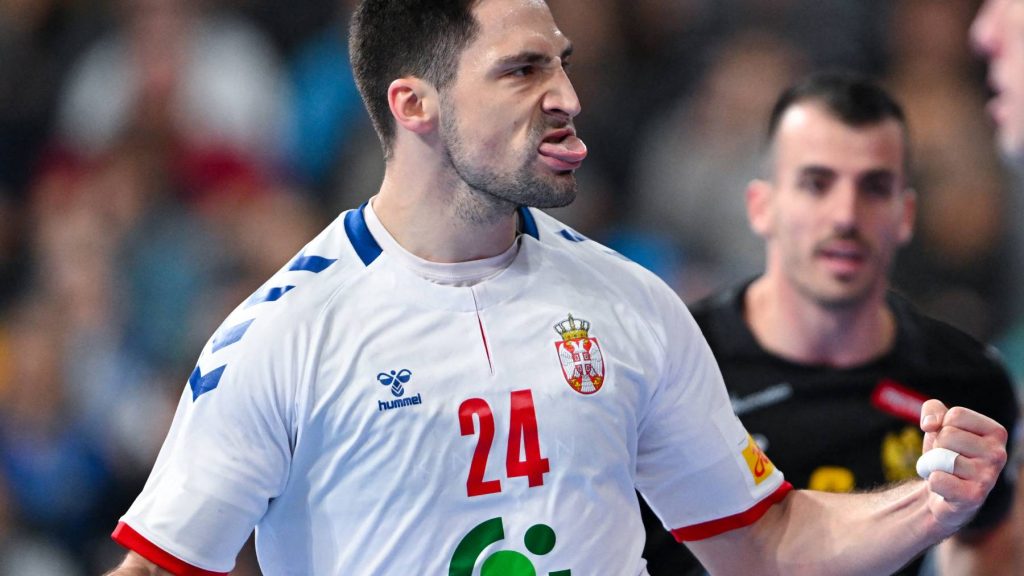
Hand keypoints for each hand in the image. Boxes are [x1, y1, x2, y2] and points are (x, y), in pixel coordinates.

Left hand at [919, 399, 1007, 530]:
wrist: (942, 490)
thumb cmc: (946, 452)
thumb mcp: (938, 424)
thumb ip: (932, 409)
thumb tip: (930, 424)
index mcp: (996, 432)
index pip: (956, 415)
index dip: (942, 426)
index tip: (950, 440)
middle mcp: (999, 454)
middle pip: (947, 435)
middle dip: (937, 446)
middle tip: (945, 458)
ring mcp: (989, 477)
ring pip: (941, 457)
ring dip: (934, 464)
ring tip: (946, 472)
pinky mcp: (974, 496)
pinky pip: (938, 479)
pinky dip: (933, 481)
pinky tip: (946, 488)